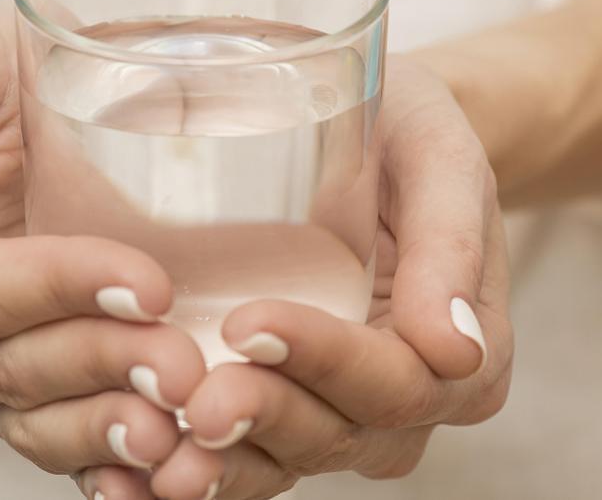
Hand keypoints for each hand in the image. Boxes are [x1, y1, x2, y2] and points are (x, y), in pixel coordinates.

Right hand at [0, 9, 213, 489]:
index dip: (60, 293)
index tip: (147, 282)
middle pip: (9, 368)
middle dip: (102, 365)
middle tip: (187, 365)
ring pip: (35, 422)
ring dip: (112, 427)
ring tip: (184, 425)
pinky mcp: (19, 399)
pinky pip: (57, 445)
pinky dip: (109, 464)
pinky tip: (164, 470)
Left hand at [125, 58, 512, 498]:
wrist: (374, 137)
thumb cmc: (408, 136)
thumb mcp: (441, 161)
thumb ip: (451, 244)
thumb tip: (456, 349)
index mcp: (465, 357)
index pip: (397, 382)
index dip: (324, 361)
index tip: (249, 321)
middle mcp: (406, 402)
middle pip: (340, 433)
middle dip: (265, 418)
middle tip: (195, 401)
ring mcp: (343, 413)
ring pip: (289, 458)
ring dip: (226, 464)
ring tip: (159, 453)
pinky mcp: (287, 408)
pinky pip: (249, 455)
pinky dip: (202, 466)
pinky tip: (137, 471)